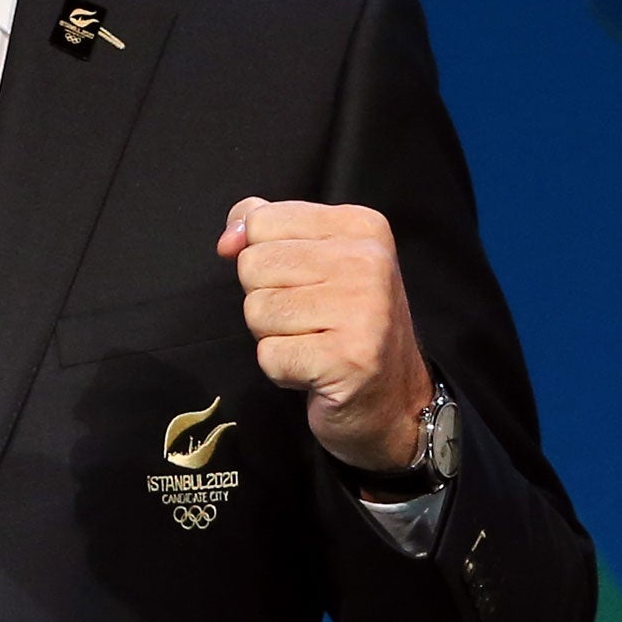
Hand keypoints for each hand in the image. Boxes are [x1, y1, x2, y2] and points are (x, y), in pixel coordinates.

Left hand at [216, 197, 431, 472]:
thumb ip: (266, 231)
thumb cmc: (345, 323)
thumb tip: (228, 241)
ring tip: (313, 342)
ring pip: (256, 310)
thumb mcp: (314, 258)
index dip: (263, 257)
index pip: (261, 220)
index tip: (302, 281)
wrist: (394, 401)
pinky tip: (315, 369)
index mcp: (361, 226)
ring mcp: (363, 310)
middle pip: (253, 265)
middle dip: (266, 298)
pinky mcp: (347, 359)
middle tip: (309, 319)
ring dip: (273, 335)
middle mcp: (368, 261)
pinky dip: (281, 369)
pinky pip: (268, 355)